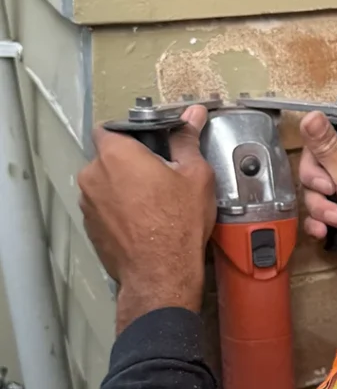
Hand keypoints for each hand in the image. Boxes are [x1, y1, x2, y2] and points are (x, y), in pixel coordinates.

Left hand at [78, 106, 215, 332]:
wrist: (161, 273)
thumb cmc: (177, 224)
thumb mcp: (196, 175)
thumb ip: (188, 140)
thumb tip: (193, 115)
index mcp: (116, 153)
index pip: (111, 127)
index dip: (132, 135)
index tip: (152, 146)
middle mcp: (93, 175)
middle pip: (109, 158)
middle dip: (131, 164)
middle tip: (161, 178)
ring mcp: (88, 203)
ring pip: (106, 185)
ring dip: (124, 189)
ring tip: (155, 205)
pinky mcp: (90, 227)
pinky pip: (105, 209)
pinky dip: (120, 212)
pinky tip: (145, 223)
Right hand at [298, 113, 336, 286]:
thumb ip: (327, 147)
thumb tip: (310, 114)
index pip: (328, 134)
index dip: (317, 154)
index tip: (323, 172)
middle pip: (318, 164)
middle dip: (319, 188)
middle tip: (331, 196)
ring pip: (318, 189)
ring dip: (322, 208)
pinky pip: (324, 207)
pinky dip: (322, 220)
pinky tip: (326, 231)